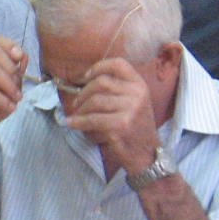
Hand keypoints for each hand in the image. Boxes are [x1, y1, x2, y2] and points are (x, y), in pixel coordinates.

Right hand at [0, 38, 26, 141]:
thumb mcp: (10, 88)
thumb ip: (16, 73)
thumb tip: (22, 59)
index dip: (10, 45)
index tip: (20, 60)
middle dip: (11, 67)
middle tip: (17, 85)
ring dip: (10, 86)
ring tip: (16, 99)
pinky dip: (3, 100)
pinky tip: (10, 108)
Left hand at [63, 57, 159, 177]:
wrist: (146, 155)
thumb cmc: (134, 128)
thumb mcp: (134, 103)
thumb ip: (117, 90)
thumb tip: (85, 81)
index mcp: (140, 85)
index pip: (119, 64)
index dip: (99, 67)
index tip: (86, 76)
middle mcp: (137, 94)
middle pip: (101, 83)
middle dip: (83, 93)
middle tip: (76, 104)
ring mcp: (130, 110)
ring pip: (94, 102)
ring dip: (80, 110)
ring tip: (76, 117)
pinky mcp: (120, 126)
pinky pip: (91, 120)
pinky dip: (78, 122)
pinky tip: (71, 124)